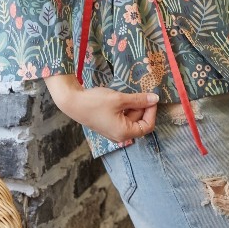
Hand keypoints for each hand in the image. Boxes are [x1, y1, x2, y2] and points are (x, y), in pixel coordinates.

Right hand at [44, 74, 158, 142]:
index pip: (147, 126)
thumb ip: (139, 100)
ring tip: (126, 94)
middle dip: (140, 106)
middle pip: (139, 121)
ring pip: (131, 117)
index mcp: (124, 133)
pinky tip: (120, 98)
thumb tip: (155, 99)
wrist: (73, 102)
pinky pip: (122, 117)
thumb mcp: (119, 99)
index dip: (151, 112)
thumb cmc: (95, 102)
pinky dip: (125, 107)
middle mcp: (120, 135)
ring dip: (132, 105)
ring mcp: (114, 130)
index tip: (150, 98)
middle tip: (137, 92)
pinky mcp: (108, 124)